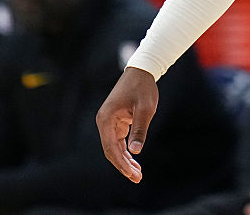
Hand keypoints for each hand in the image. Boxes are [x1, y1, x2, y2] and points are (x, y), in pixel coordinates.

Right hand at [95, 66, 158, 182]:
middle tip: (137, 178)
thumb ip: (139, 129)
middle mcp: (104, 122)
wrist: (141, 71)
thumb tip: (136, 151)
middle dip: (123, 165)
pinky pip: (118, 141)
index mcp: (106, 119)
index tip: (132, 174)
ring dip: (125, 160)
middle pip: (111, 150)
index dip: (121, 163)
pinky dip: (126, 151)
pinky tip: (134, 160)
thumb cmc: (143, 88)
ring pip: (115, 147)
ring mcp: (109, 122)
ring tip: (137, 173)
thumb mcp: (145, 109)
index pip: (111, 148)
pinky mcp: (116, 121)